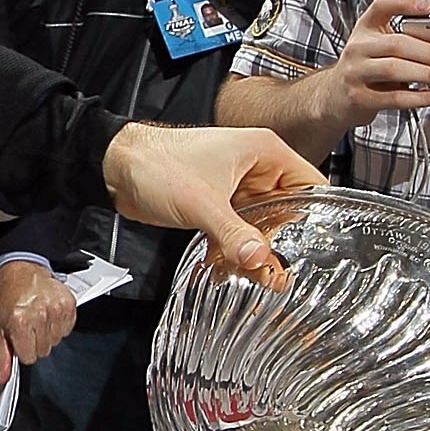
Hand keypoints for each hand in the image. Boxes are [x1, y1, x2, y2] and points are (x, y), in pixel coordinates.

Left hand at [0, 259, 77, 381]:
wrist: (22, 270)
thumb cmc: (9, 296)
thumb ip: (3, 355)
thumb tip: (2, 378)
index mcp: (20, 322)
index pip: (29, 357)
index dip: (23, 349)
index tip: (20, 338)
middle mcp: (40, 315)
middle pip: (43, 351)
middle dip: (34, 342)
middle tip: (28, 325)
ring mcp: (56, 309)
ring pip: (56, 341)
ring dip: (47, 333)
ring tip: (38, 318)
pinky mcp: (68, 305)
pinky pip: (67, 329)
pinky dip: (58, 325)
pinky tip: (48, 314)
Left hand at [102, 119, 321, 287]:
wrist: (117, 167)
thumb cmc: (158, 164)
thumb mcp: (202, 203)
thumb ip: (234, 234)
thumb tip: (260, 260)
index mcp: (265, 153)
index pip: (310, 185)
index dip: (312, 215)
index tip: (311, 247)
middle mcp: (256, 169)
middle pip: (285, 213)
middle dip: (276, 245)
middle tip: (271, 273)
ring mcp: (236, 188)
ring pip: (259, 226)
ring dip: (252, 252)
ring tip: (249, 277)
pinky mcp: (218, 205)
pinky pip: (237, 232)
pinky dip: (232, 251)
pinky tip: (223, 268)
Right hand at [330, 0, 429, 131]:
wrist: (333, 96)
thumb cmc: (363, 67)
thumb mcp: (376, 43)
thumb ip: (404, 34)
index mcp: (365, 28)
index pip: (382, 5)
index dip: (406, 2)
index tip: (428, 6)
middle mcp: (357, 47)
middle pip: (397, 42)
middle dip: (428, 51)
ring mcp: (355, 73)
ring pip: (394, 69)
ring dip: (424, 73)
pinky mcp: (359, 98)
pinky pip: (394, 98)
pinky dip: (420, 98)